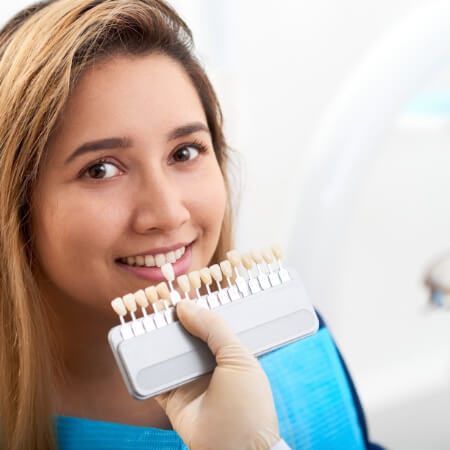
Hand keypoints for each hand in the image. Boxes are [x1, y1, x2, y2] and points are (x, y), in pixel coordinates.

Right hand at [154, 300, 279, 449]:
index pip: (211, 324)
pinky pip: (154, 378)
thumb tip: (186, 306)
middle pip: (187, 336)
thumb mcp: (237, 357)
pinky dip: (144, 366)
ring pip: (169, 353)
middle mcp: (209, 364)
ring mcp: (190, 381)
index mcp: (230, 352)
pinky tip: (137, 346)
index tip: (182, 291)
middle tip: (158, 300)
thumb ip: (214, 328)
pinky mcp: (172, 398)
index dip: (197, 308)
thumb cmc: (248, 404)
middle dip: (174, 320)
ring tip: (144, 316)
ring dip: (157, 338)